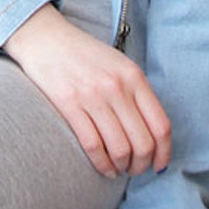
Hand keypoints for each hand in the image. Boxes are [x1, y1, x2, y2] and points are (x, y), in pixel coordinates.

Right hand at [4, 4, 170, 177]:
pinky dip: (102, 164)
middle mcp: (117, 87)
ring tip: (118, 169)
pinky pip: (93, 146)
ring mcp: (93, 96)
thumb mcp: (118, 65)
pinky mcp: (69, 105)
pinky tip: (103, 167)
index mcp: (134, 77)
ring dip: (122, 167)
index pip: (161, 125)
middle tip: (135, 170)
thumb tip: (151, 132)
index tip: (159, 165)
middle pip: (143, 142)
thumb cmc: (82, 54)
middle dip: (142, 165)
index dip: (164, 153)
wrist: (45, 38)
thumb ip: (136, 93)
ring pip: (120, 149)